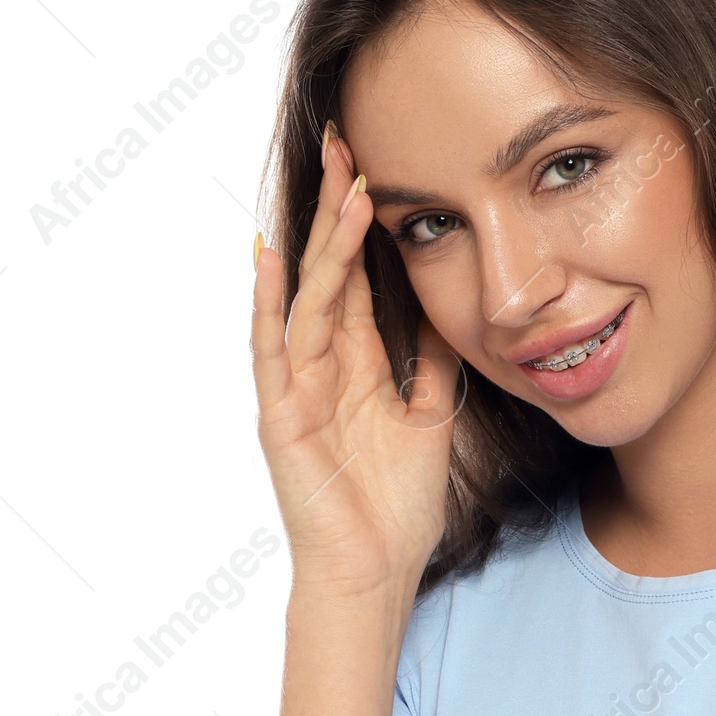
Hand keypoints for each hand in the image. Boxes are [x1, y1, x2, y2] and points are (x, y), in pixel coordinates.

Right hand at [252, 129, 457, 598]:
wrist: (375, 571)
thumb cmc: (395, 507)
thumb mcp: (429, 419)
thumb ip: (430, 365)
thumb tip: (446, 311)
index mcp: (356, 365)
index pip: (358, 278)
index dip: (364, 226)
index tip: (375, 166)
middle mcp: (322, 367)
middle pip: (329, 273)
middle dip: (336, 210)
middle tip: (346, 145)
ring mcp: (296, 389)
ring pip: (308, 300)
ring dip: (324, 244)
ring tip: (342, 189)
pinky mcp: (280, 417)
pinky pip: (273, 352)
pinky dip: (269, 306)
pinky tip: (268, 260)